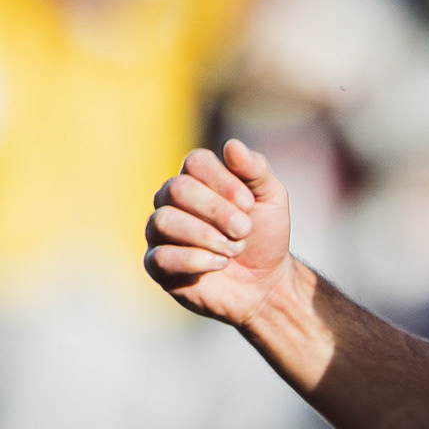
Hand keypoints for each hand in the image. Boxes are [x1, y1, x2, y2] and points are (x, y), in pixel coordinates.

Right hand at [144, 139, 294, 327]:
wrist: (265, 283)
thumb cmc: (265, 236)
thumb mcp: (272, 200)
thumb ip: (256, 170)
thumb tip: (231, 145)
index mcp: (197, 178)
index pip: (195, 162)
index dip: (223, 181)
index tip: (250, 204)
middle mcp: (171, 200)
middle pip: (177, 189)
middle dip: (218, 211)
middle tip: (244, 230)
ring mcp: (160, 232)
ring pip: (165, 221)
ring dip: (208, 236)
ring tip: (234, 249)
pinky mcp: (157, 265)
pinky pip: (161, 256)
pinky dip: (196, 260)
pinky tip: (219, 264)